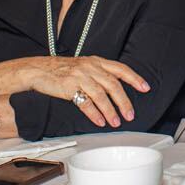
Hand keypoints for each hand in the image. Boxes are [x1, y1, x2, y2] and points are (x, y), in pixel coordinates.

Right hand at [24, 55, 149, 127]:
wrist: (39, 70)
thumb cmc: (62, 70)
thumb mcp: (84, 66)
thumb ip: (99, 73)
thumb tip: (116, 87)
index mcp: (96, 61)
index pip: (120, 69)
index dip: (134, 78)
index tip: (145, 88)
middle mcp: (90, 67)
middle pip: (113, 84)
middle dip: (124, 101)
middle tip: (130, 114)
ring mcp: (80, 77)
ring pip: (101, 95)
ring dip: (111, 110)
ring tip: (116, 122)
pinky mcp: (69, 87)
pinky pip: (85, 102)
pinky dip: (94, 113)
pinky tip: (100, 121)